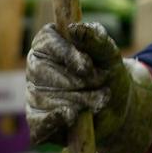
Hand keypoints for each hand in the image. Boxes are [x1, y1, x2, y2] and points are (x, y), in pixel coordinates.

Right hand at [26, 21, 130, 145]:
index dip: (67, 54)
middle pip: (45, 72)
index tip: (87, 65)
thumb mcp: (110, 55)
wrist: (117, 106)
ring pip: (48, 98)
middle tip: (101, 83)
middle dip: (78, 81)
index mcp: (49, 43)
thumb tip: (74, 29)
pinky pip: (39, 123)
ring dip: (81, 101)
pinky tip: (71, 117)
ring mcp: (34, 95)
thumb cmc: (109, 73)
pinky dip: (56, 121)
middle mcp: (36, 68)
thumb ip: (96, 39)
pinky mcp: (38, 121)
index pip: (46, 43)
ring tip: (100, 100)